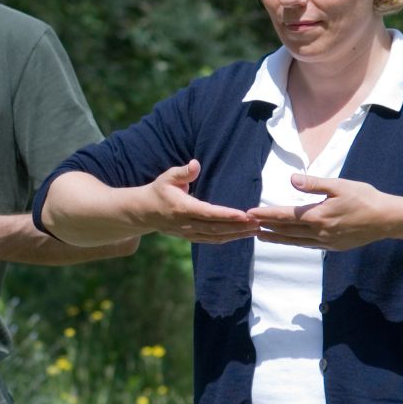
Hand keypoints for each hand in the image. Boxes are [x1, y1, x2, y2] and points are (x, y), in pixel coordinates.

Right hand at [141, 160, 258, 242]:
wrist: (144, 212)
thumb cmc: (159, 191)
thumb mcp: (167, 178)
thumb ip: (182, 172)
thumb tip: (196, 164)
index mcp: (182, 208)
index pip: (207, 213)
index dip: (226, 215)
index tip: (244, 214)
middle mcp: (186, 224)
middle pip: (216, 228)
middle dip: (238, 227)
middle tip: (257, 222)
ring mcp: (189, 233)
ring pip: (216, 236)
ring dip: (237, 234)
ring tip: (255, 230)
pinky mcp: (191, 237)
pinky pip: (212, 240)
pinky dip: (228, 238)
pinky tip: (242, 235)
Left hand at [248, 174, 391, 250]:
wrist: (387, 219)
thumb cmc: (364, 198)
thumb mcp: (339, 185)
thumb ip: (314, 184)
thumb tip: (291, 179)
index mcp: (318, 215)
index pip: (285, 216)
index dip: (266, 215)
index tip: (249, 213)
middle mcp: (319, 231)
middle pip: (286, 230)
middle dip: (266, 227)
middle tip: (248, 225)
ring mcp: (326, 241)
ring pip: (295, 241)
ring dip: (277, 238)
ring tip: (261, 236)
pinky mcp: (333, 247)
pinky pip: (308, 245)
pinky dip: (294, 242)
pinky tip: (288, 240)